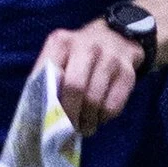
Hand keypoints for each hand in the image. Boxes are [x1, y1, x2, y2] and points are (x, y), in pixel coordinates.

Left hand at [40, 15, 147, 135]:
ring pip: (94, 100)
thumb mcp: (60, 56)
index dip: (48, 100)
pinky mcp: (128, 72)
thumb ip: (48, 78)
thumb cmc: (79, 55)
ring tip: (83, 127)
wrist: (117, 37)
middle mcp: (87, 46)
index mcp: (62, 42)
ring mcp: (110, 58)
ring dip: (87, 121)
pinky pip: (113, 105)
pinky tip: (98, 117)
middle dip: (69, 115)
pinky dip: (104, 117)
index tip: (48, 120)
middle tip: (68, 130)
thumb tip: (40, 114)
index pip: (49, 74)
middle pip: (75, 87)